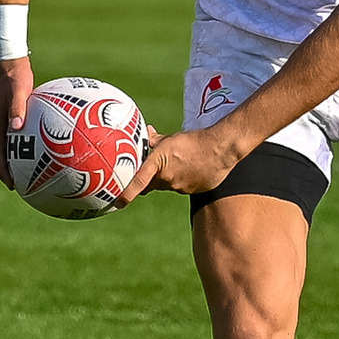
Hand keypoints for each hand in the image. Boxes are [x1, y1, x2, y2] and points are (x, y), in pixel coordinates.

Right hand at [0, 56, 34, 186]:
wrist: (9, 61)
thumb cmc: (15, 75)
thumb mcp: (18, 90)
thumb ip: (17, 108)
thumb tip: (18, 127)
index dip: (2, 170)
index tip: (11, 184)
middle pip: (0, 153)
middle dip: (7, 170)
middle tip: (19, 185)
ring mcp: (3, 120)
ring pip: (7, 145)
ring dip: (14, 159)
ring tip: (27, 173)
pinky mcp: (11, 115)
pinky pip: (17, 134)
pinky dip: (23, 144)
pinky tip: (39, 146)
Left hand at [115, 125, 243, 206]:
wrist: (221, 148)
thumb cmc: (194, 140)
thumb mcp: (170, 138)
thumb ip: (155, 140)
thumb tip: (146, 134)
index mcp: (158, 164)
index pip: (138, 182)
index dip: (126, 194)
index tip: (117, 204)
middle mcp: (167, 179)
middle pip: (151, 184)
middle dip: (150, 178)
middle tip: (157, 167)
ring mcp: (180, 187)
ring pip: (167, 185)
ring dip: (169, 176)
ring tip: (182, 161)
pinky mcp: (192, 191)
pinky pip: (182, 187)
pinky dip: (183, 180)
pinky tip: (192, 168)